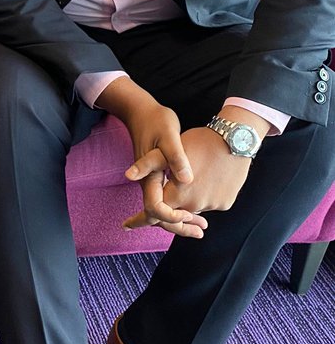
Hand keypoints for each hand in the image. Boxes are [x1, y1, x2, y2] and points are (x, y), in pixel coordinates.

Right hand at [96, 77, 204, 237]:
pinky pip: (166, 199)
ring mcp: (152, 181)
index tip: (191, 215)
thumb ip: (176, 158)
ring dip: (182, 219)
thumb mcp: (169, 136)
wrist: (141, 112)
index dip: (172, 217)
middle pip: (159, 216)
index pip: (156, 209)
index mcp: (150, 177)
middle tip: (201, 231)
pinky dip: (180, 208)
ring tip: (202, 226)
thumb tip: (187, 179)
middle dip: (180, 226)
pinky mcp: (157, 177)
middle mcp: (149, 183)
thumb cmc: (157, 121)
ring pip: (163, 209)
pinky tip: (195, 208)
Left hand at [124, 126, 250, 234]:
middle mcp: (194, 205)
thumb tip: (128, 176)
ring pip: (192, 208)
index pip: (153, 215)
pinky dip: (203, 196)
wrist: (236, 140)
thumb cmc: (200, 141)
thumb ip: (148, 165)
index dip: (138, 221)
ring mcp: (212, 205)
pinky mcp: (225, 203)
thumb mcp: (169, 149)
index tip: (126, 225)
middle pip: (175, 214)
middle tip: (162, 200)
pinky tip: (206, 179)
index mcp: (177, 194)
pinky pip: (208, 203)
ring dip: (186, 201)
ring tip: (189, 182)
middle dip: (167, 212)